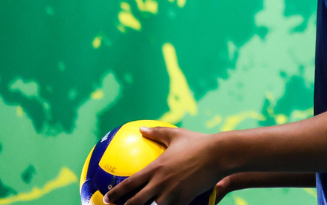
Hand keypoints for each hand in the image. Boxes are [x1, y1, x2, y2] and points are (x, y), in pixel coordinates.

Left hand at [103, 126, 222, 204]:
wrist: (219, 155)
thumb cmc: (198, 143)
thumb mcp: (175, 135)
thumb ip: (156, 133)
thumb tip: (141, 129)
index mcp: (155, 168)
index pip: (129, 184)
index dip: (116, 194)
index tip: (107, 199)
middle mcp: (159, 183)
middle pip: (135, 203)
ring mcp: (171, 194)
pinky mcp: (183, 201)